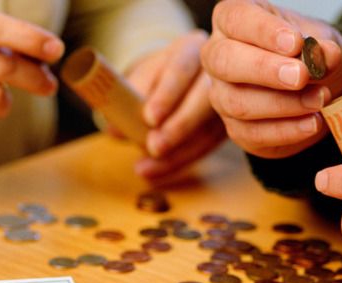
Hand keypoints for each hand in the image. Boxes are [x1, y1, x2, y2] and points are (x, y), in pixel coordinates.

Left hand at [124, 30, 226, 178]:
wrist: (176, 81)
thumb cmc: (155, 77)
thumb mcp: (140, 78)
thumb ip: (127, 97)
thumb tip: (115, 129)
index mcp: (191, 50)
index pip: (181, 69)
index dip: (166, 94)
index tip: (149, 117)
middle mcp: (215, 74)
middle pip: (203, 100)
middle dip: (178, 127)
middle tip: (153, 147)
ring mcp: (226, 102)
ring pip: (206, 130)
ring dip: (175, 154)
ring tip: (145, 169)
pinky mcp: (226, 127)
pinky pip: (206, 148)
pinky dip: (179, 162)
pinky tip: (154, 173)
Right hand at [201, 0, 341, 158]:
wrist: (318, 87)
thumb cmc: (309, 54)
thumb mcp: (323, 41)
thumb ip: (323, 47)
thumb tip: (325, 55)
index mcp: (233, 22)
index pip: (236, 18)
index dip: (263, 31)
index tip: (295, 43)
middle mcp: (218, 57)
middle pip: (224, 62)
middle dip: (264, 69)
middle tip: (300, 76)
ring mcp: (222, 95)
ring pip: (236, 102)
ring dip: (282, 104)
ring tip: (319, 99)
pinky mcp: (235, 128)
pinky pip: (252, 133)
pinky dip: (286, 130)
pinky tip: (312, 123)